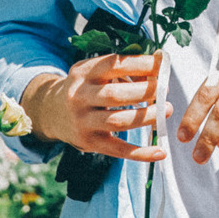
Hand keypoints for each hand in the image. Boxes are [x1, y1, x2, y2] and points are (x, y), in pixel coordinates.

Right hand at [21, 52, 167, 162]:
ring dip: (146, 117)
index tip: (161, 64)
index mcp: (83, 73)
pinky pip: (117, 150)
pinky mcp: (89, 142)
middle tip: (164, 90)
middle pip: (114, 95)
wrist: (51, 111)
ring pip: (117, 121)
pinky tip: (160, 152)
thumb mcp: (95, 71)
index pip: (113, 65)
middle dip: (144, 91)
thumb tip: (159, 68)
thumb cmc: (86, 87)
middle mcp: (79, 96)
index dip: (140, 64)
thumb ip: (123, 69)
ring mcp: (82, 121)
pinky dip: (140, 153)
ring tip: (167, 110)